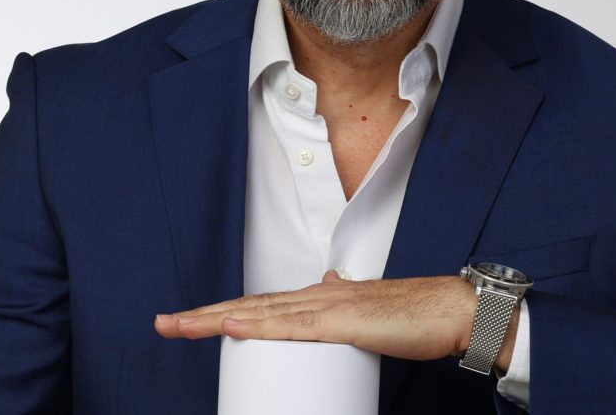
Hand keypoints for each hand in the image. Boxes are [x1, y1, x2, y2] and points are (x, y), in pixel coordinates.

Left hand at [155, 271, 518, 368]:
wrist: (451, 310)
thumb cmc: (417, 315)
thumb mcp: (369, 311)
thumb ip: (345, 303)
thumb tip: (327, 288)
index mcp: (322, 296)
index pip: (261, 305)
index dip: (225, 312)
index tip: (191, 321)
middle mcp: (317, 295)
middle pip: (249, 306)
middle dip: (204, 316)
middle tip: (163, 323)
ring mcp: (328, 307)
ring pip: (259, 314)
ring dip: (215, 320)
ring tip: (178, 326)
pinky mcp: (342, 322)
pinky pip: (291, 326)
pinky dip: (257, 324)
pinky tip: (230, 326)